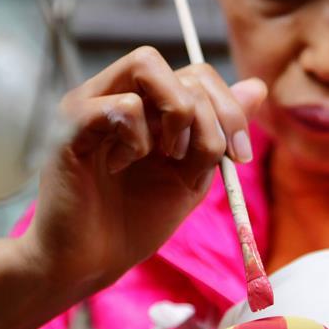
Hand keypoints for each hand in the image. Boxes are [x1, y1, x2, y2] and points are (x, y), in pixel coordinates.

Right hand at [21, 47, 266, 291]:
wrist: (91, 262)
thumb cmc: (135, 222)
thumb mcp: (192, 177)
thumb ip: (219, 134)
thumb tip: (258, 87)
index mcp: (149, 106)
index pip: (197, 75)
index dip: (229, 109)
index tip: (239, 156)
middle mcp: (117, 93)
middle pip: (180, 67)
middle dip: (211, 115)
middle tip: (203, 161)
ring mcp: (91, 103)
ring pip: (148, 65)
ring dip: (176, 116)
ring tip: (165, 157)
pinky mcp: (70, 125)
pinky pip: (122, 106)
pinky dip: (137, 140)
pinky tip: (121, 167)